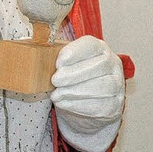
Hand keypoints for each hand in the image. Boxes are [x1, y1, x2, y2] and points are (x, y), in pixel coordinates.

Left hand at [50, 35, 124, 151]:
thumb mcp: (67, 64)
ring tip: (57, 95)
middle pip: (100, 65)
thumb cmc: (75, 79)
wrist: (89, 105)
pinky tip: (64, 104)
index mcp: (100, 49)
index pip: (92, 45)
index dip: (76, 52)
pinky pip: (100, 105)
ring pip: (103, 86)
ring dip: (76, 91)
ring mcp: (117, 85)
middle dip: (75, 73)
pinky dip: (79, 105)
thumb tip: (35, 55)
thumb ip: (56, 59)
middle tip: (55, 80)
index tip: (59, 62)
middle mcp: (113, 64)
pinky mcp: (115, 106)